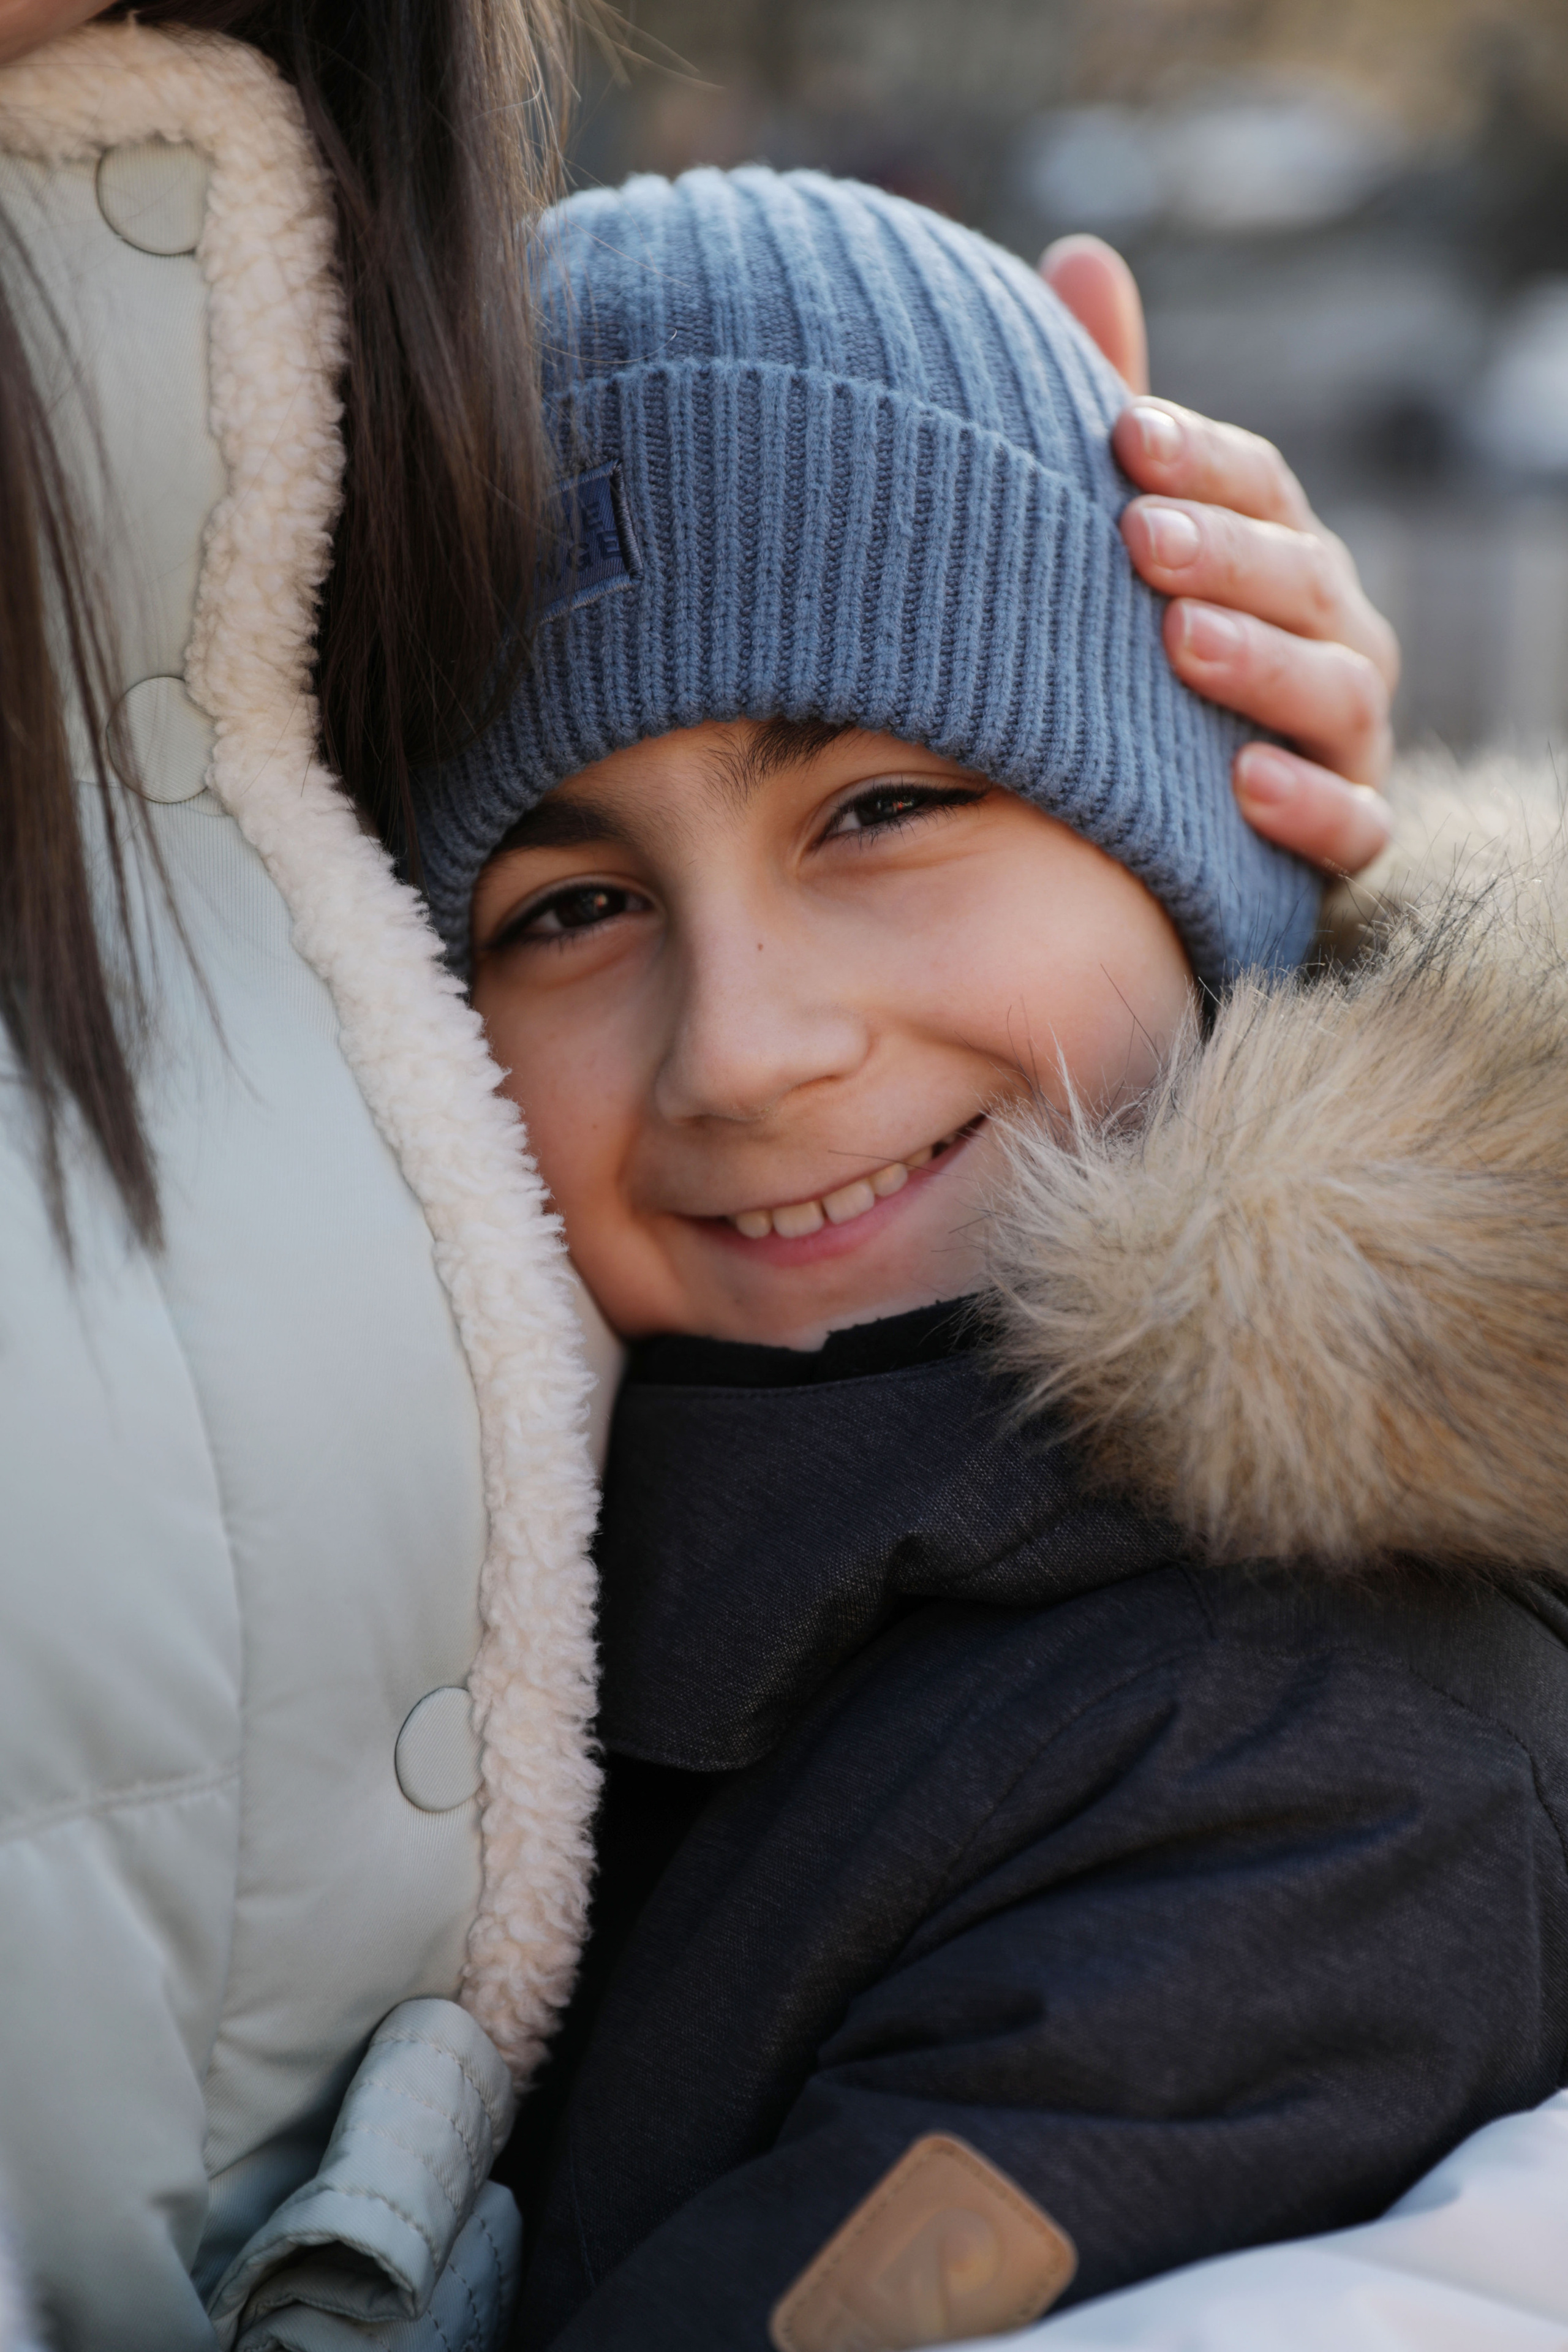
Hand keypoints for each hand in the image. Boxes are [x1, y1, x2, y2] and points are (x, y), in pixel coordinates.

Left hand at [1041, 235, 1396, 877]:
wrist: (1155, 819)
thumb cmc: (1137, 651)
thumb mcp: (1121, 533)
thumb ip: (1111, 413)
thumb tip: (1078, 254)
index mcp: (1282, 553)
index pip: (1260, 487)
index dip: (1201, 459)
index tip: (1120, 435)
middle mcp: (1334, 634)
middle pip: (1302, 579)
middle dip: (1225, 554)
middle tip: (1137, 540)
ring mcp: (1348, 737)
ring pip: (1334, 692)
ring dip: (1259, 665)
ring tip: (1178, 644)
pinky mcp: (1344, 830)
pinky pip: (1349, 825)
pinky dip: (1305, 806)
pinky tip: (1239, 786)